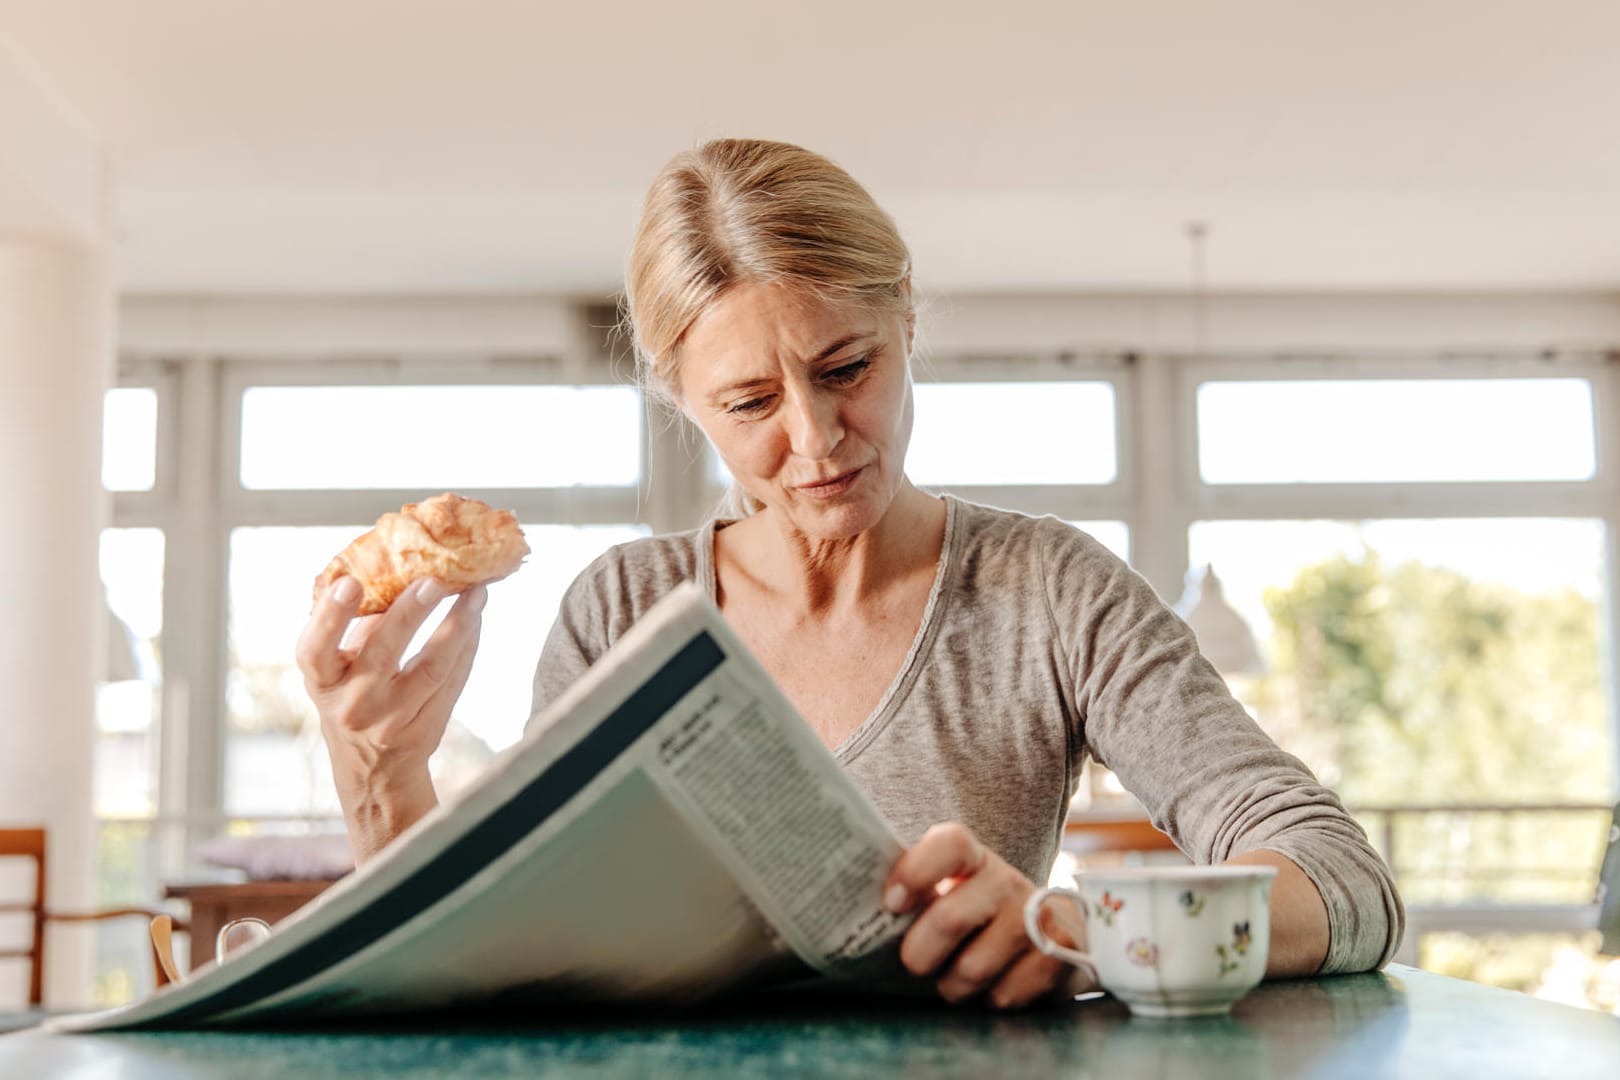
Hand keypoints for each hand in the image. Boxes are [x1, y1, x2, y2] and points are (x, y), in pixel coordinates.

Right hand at [295, 576, 486, 859]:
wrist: (373, 767)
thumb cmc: (352, 693)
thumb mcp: (340, 666)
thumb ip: (361, 623)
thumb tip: (398, 564)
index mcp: (323, 681)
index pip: (315, 650)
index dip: (330, 616)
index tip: (349, 582)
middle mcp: (353, 703)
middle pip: (383, 654)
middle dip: (409, 614)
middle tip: (434, 580)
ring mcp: (391, 720)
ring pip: (432, 668)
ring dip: (457, 625)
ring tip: (476, 592)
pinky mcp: (426, 727)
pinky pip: (453, 680)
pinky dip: (468, 645)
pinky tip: (477, 617)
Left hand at [884, 822, 1089, 1007]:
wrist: (1051, 931)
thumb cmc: (975, 915)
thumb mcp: (947, 893)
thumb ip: (911, 895)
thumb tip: (848, 909)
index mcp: (972, 858)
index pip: (951, 844)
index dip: (917, 870)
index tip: (892, 902)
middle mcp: (1006, 881)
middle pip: (951, 917)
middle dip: (920, 953)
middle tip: (913, 964)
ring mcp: (1036, 916)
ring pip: (974, 968)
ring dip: (953, 985)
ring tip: (954, 979)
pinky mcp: (1061, 953)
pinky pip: (1005, 994)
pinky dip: (989, 999)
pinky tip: (994, 984)